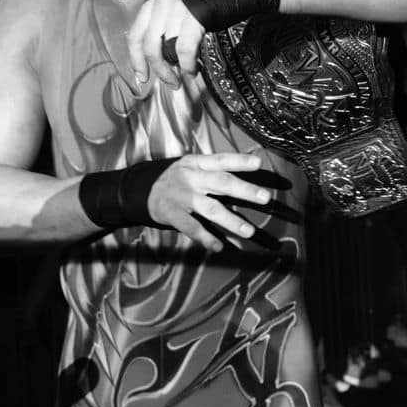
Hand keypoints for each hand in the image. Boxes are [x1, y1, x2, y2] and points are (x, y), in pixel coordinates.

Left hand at [127, 0, 205, 87]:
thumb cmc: (207, 1)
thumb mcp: (176, 10)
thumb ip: (164, 28)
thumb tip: (161, 60)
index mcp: (153, 3)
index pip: (135, 36)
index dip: (136, 60)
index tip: (142, 77)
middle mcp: (162, 3)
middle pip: (149, 46)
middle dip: (159, 69)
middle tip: (171, 82)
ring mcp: (178, 7)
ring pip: (166, 49)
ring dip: (176, 69)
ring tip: (186, 74)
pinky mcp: (195, 15)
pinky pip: (185, 48)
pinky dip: (187, 64)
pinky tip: (193, 69)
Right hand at [146, 153, 273, 251]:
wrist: (141, 190)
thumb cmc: (177, 180)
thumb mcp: (191, 168)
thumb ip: (215, 173)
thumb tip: (248, 182)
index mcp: (196, 163)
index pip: (220, 159)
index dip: (239, 161)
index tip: (258, 164)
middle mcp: (190, 177)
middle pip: (220, 182)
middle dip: (244, 190)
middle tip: (265, 197)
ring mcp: (180, 196)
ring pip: (209, 208)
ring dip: (230, 221)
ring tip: (249, 231)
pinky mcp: (171, 213)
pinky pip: (190, 227)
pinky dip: (204, 237)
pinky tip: (218, 246)